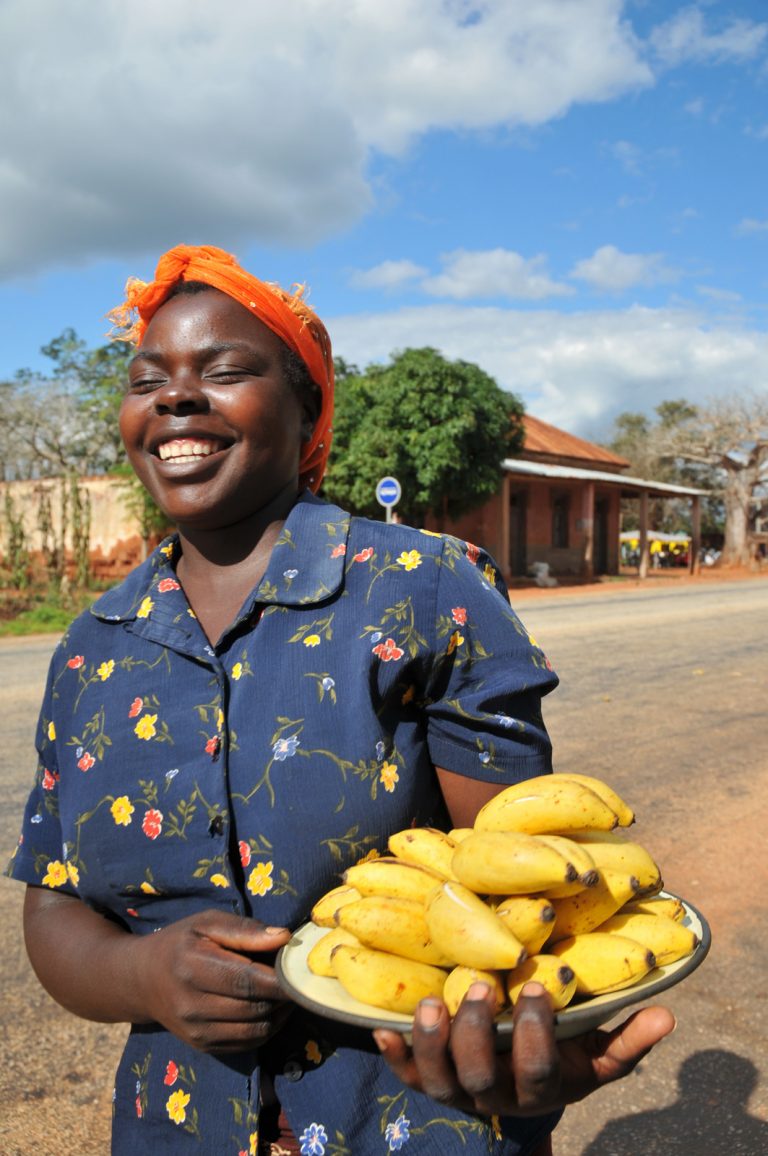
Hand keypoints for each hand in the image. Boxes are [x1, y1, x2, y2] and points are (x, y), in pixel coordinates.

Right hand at [132, 909, 292, 1052]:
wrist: (142, 980)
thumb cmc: (180, 943)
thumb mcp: (206, 923)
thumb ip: (244, 930)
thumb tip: (283, 938)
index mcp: (192, 968)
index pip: (246, 981)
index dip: (279, 980)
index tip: (300, 970)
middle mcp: (192, 1006)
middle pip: (253, 1008)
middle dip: (283, 996)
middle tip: (298, 980)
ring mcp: (196, 1032)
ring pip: (255, 1030)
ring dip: (280, 1014)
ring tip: (288, 994)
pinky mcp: (203, 1047)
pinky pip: (247, 1044)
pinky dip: (267, 1028)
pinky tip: (272, 1009)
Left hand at [373, 981, 675, 1117]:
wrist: (517, 1090)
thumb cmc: (562, 1061)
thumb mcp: (597, 1058)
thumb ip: (628, 1040)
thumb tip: (666, 1014)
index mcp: (538, 1087)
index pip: (537, 1069)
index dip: (535, 1035)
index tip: (538, 987)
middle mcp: (493, 1095)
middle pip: (482, 1076)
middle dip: (479, 1032)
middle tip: (482, 986)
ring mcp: (455, 1090)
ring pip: (438, 1079)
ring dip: (433, 1042)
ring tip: (432, 1002)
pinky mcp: (425, 1080)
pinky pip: (404, 1074)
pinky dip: (394, 1053)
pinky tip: (382, 1028)